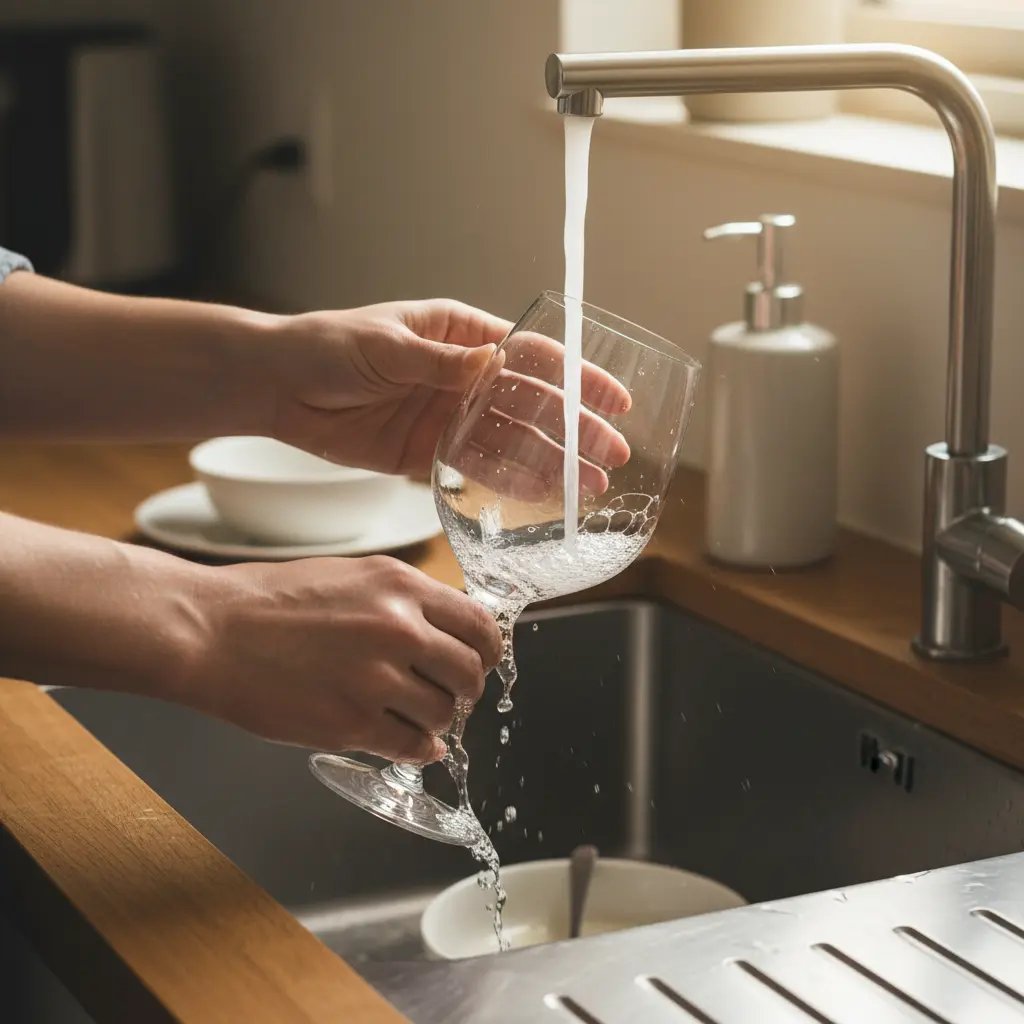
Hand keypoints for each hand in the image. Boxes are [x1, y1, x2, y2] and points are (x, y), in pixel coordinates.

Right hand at [183, 555, 501, 759]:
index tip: (484, 659)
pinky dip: (421, 750)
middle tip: (453, 693)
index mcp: (400, 586)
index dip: (488, 648)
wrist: (211, 631)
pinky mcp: (351, 724)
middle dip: (467, 688)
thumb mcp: (353, 577)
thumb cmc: (270, 601)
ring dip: (439, 720)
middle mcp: (397, 629)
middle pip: (471, 672)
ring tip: (416, 714)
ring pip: (445, 714)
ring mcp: (375, 680)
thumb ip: (404, 602)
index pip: (479, 623)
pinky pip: (413, 747)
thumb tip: (445, 632)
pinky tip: (411, 742)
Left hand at [265, 298, 631, 483]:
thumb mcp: (385, 346)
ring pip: (510, 442)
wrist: (277, 387)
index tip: (615, 399)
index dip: (578, 376)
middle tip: (612, 457)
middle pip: (532, 404)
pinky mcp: (427, 454)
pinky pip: (475, 469)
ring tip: (587, 489)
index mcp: (459, 336)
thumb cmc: (327, 346)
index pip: (531, 355)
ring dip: (550, 464)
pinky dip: (507, 483)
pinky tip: (541, 498)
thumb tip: (492, 362)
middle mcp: (462, 377)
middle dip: (575, 430)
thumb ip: (440, 362)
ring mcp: (447, 417)